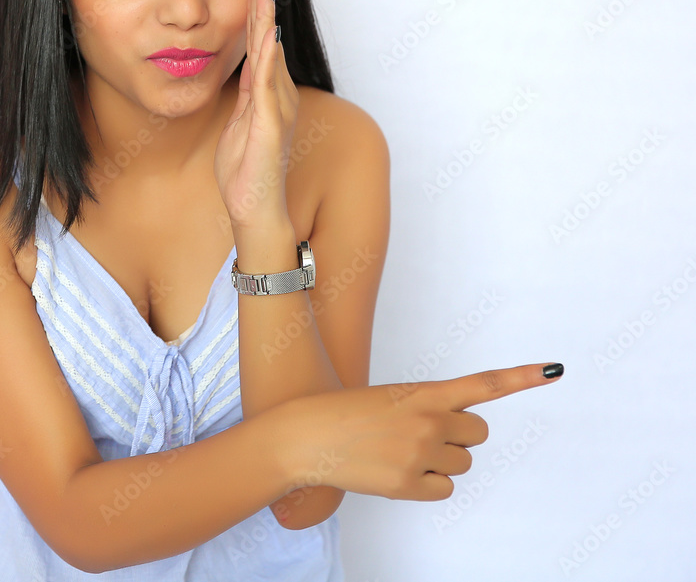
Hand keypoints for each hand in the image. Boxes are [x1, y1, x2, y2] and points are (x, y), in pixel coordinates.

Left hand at [213, 0, 298, 229]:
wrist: (255, 209)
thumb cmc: (246, 173)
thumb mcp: (239, 124)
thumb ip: (244, 97)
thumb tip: (243, 72)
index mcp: (268, 94)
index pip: (261, 44)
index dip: (257, 11)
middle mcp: (279, 96)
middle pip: (269, 40)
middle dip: (264, 2)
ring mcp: (277, 109)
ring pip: (271, 55)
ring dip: (267, 20)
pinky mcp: (271, 125)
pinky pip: (267, 85)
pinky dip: (267, 58)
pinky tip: (265, 34)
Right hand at [277, 363, 563, 500]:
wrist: (306, 437)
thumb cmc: (344, 414)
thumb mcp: (390, 398)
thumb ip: (427, 410)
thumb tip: (457, 439)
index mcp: (424, 392)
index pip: (483, 384)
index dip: (521, 377)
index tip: (553, 370)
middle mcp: (430, 421)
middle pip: (478, 433)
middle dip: (458, 435)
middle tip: (423, 434)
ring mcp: (421, 455)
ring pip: (462, 464)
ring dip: (441, 460)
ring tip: (401, 452)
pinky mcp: (409, 486)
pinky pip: (444, 489)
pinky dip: (427, 484)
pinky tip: (397, 472)